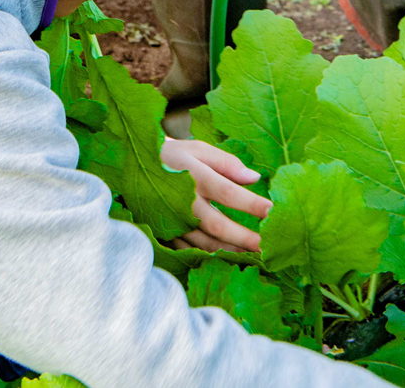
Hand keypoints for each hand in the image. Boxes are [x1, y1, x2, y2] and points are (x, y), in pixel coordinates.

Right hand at [160, 138, 269, 252]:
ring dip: (232, 250)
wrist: (130, 168)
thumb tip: (256, 178)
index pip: (228, 193)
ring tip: (255, 254)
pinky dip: (212, 255)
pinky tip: (230, 256)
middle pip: (219, 225)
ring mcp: (172, 221)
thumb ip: (227, 163)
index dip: (253, 205)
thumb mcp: (198, 149)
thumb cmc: (172, 156)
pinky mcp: (166, 234)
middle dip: (246, 238)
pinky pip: (192, 250)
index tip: (275, 212)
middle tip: (270, 246)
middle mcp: (182, 201)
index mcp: (193, 175)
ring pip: (206, 242)